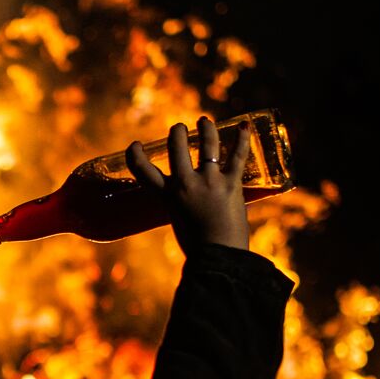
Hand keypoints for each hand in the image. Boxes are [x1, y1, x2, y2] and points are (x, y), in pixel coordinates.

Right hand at [125, 116, 251, 256]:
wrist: (218, 257)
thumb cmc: (198, 248)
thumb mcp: (180, 223)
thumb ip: (182, 207)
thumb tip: (191, 203)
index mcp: (168, 196)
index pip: (143, 171)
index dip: (135, 155)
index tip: (135, 146)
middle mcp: (186, 184)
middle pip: (177, 147)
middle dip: (177, 132)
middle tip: (178, 128)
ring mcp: (210, 181)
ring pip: (207, 144)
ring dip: (206, 129)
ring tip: (204, 122)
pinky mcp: (231, 184)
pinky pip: (238, 156)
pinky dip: (242, 140)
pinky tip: (244, 127)